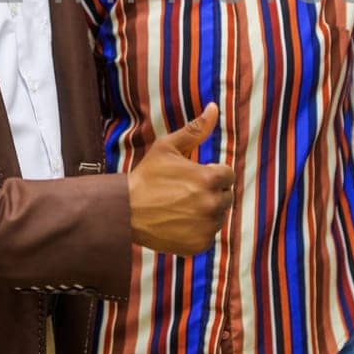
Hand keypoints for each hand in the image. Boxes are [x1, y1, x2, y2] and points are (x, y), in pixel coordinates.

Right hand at [127, 103, 233, 255]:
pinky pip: (209, 235)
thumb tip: (214, 108)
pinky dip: (199, 230)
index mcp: (208, 179)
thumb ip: (195, 130)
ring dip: (207, 211)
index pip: (228, 175)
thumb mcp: (167, 147)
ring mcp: (206, 227)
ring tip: (182, 207)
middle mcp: (211, 204)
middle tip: (186, 193)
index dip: (212, 174)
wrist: (125, 211)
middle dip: (212, 192)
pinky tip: (180, 222)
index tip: (194, 176)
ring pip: (219, 216)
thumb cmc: (146, 177)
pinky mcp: (200, 244)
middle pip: (226, 196)